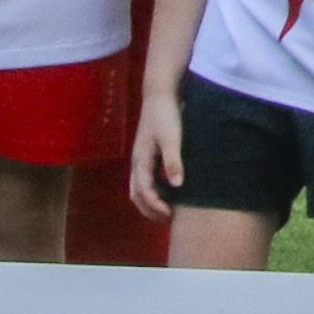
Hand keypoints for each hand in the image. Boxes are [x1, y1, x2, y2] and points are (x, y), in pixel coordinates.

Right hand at [129, 92, 184, 220]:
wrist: (160, 94)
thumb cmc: (165, 114)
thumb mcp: (172, 138)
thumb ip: (173, 161)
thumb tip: (177, 185)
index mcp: (141, 160)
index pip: (143, 191)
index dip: (155, 206)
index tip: (170, 215)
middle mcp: (137, 161)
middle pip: (136, 194)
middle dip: (150, 210)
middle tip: (169, 219)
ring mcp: (141, 158)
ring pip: (139, 188)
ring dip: (151, 202)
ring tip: (168, 212)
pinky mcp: (147, 154)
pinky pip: (146, 179)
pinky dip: (154, 191)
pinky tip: (171, 192)